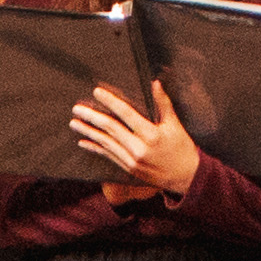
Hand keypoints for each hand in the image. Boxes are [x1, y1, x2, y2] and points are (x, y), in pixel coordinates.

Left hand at [69, 78, 201, 196]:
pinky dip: (95, 148)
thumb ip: (164, 104)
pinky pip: (108, 156)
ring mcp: (132, 160)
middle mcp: (139, 148)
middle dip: (92, 118)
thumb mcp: (175, 124)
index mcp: (151, 135)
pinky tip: (83, 142)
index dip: (111, 102)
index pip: (126, 114)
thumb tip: (155, 83)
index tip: (97, 92)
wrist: (185, 177)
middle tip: (77, 109)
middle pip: (110, 129)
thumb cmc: (182, 148)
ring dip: (88, 132)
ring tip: (74, 123)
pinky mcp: (129, 168)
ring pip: (106, 143)